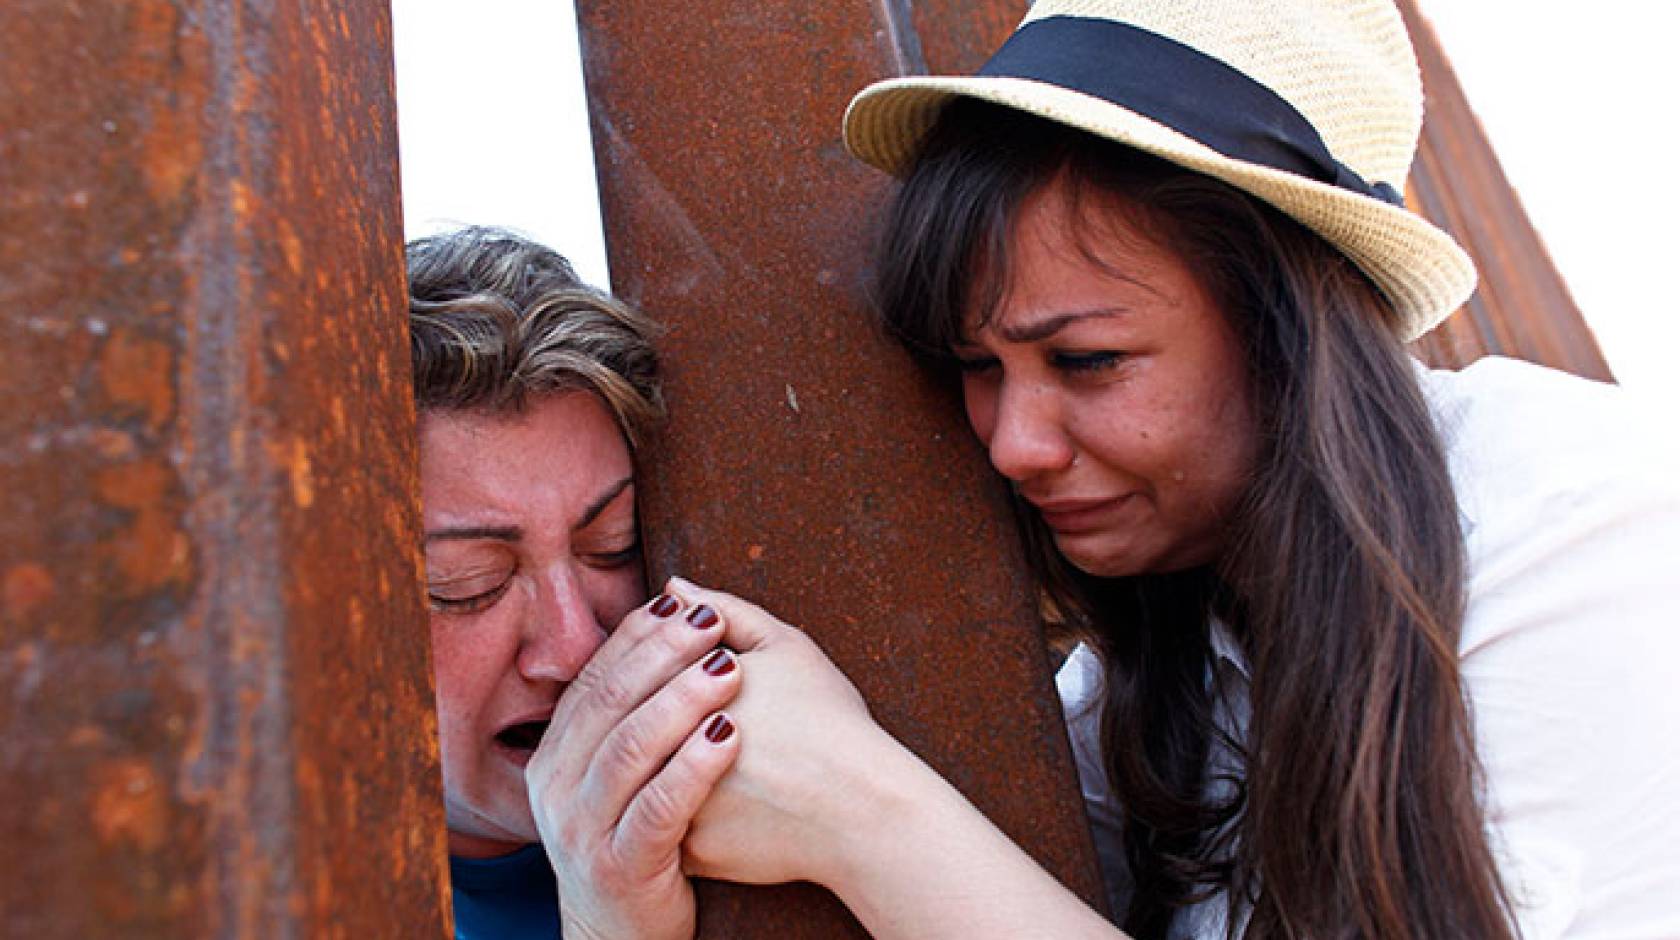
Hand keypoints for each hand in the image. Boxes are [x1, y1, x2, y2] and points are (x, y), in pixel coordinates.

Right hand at [526, 589, 742, 939]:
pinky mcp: (619, 867)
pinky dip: (693, 766)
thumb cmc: (635, 839)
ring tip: (730, 671)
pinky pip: (658, 807)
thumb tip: (668, 614)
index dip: (639, 635)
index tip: (687, 601)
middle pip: (609, 702)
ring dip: (682, 702)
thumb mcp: (620, 774)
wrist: (621, 937)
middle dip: (663, 654)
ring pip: (630, 748)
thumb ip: (632, 707)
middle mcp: (557, 788)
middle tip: (714, 622)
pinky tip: (730, 737)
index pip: (593, 677)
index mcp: (555, 755)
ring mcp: (582, 830)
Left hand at [662, 578, 902, 888]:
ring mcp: (672, 804)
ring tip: (695, 756)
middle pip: (634, 728)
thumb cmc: (833, 724)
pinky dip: (672, 814)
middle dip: (652, 721)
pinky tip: (700, 800)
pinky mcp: (687, 851)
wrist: (864, 812)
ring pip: (637, 781)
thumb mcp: (786, 648)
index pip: (641, 672)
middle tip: (701, 724)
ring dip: (648, 767)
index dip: (660, 668)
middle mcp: (666, 747)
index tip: (703, 684)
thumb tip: (672, 588)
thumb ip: (726, 610)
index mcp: (683, 693)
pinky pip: (661, 831)